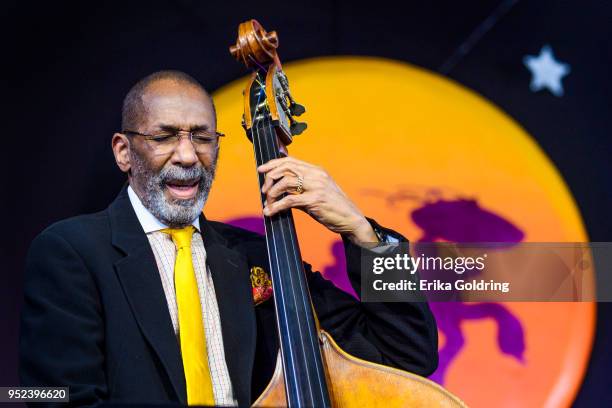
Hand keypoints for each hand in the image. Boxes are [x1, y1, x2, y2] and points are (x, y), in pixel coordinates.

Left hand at [258, 156, 377, 242]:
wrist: (351, 219)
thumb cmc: (334, 207)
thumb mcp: (318, 192)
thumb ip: (301, 188)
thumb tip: (281, 190)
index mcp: (317, 171)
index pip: (291, 161)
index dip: (273, 163)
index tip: (262, 169)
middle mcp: (316, 175)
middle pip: (285, 168)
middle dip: (270, 178)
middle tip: (264, 190)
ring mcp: (316, 187)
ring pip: (285, 182)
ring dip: (272, 193)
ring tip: (268, 203)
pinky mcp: (314, 200)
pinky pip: (289, 201)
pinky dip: (276, 206)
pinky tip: (270, 211)